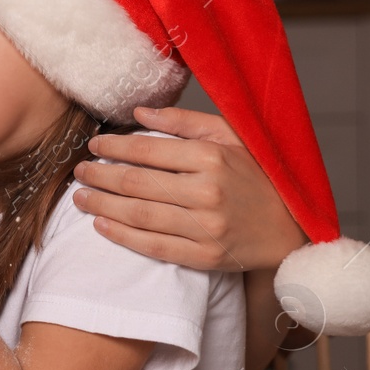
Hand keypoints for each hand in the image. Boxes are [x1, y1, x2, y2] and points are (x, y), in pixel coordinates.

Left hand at [70, 106, 307, 271]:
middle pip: (137, 183)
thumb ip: (185, 122)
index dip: (114, 148)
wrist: (290, 229)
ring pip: (139, 215)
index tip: (95, 146)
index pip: (148, 151)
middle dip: (100, 176)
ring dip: (102, 206)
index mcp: (213, 158)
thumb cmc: (257, 177)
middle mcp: (207, 193)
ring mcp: (206, 228)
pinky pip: (153, 247)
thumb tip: (140, 113)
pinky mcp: (205, 257)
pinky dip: (122, 236)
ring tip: (80, 198)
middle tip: (79, 171)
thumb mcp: (232, 137)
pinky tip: (101, 226)